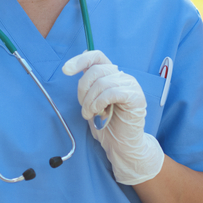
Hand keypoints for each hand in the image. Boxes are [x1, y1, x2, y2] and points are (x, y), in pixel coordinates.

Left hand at [63, 50, 163, 184]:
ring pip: (103, 82)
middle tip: (83, 106)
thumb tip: (78, 60)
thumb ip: (88, 83)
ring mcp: (131, 86)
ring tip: (89, 114)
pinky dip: (99, 103)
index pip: (97, 56)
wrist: (120, 146)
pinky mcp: (136, 98)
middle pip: (97, 70)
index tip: (66, 70)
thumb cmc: (106, 125)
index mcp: (112, 75)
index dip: (80, 60)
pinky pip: (112, 92)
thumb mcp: (90, 101)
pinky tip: (98, 113)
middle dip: (83, 89)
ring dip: (90, 101)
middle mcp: (123, 77)